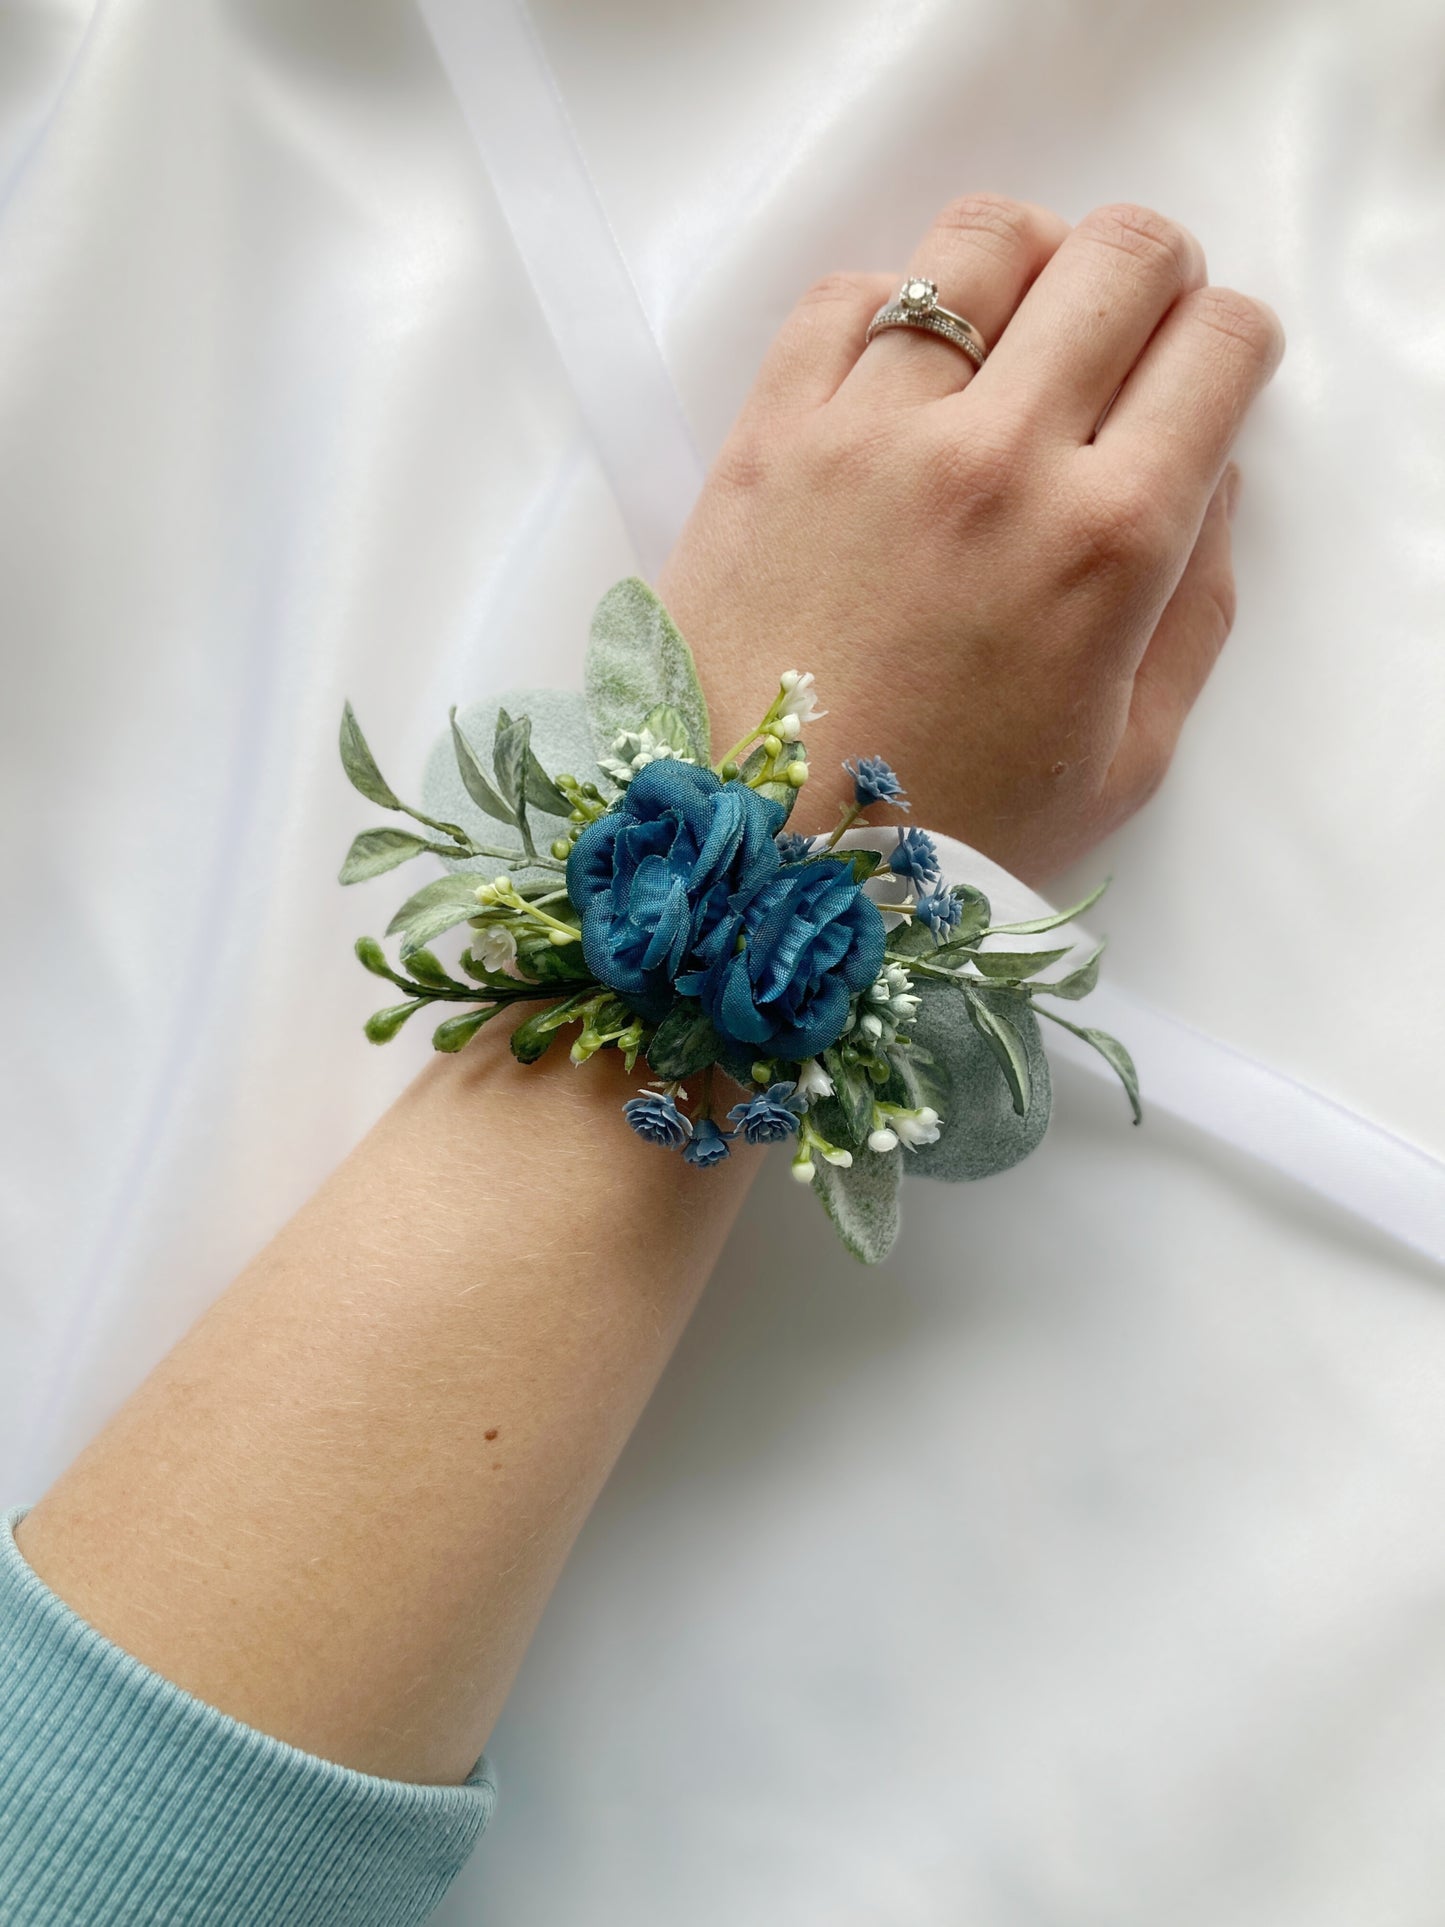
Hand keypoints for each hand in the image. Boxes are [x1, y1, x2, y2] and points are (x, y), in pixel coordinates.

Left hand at [656, 195, 1283, 883]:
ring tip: (1010, 334)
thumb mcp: (1124, 761)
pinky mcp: (766, 435)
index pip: (1219, 347)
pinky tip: (895, 376)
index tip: (1203, 380)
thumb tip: (1206, 481)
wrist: (752, 866)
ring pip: (982, 240)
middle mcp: (998, 458)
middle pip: (1118, 257)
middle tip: (1125, 337)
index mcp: (1107, 543)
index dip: (1230, 347)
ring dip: (1026, 267)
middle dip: (1150, 279)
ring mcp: (871, 433)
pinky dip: (889, 305)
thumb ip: (1194, 612)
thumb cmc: (946, 834)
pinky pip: (844, 294)